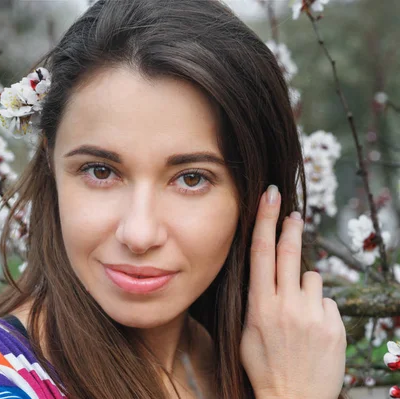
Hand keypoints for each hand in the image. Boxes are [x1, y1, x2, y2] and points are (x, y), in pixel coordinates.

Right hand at [240, 185, 345, 398]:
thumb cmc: (264, 367)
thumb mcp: (246, 333)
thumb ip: (257, 302)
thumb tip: (269, 277)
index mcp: (260, 306)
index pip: (261, 252)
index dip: (266, 221)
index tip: (270, 198)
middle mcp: (287, 306)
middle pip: (289, 253)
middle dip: (290, 227)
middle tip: (293, 212)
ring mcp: (313, 315)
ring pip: (312, 279)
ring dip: (305, 287)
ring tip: (298, 315)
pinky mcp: (335, 326)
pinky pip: (327, 302)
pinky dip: (320, 309)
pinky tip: (313, 331)